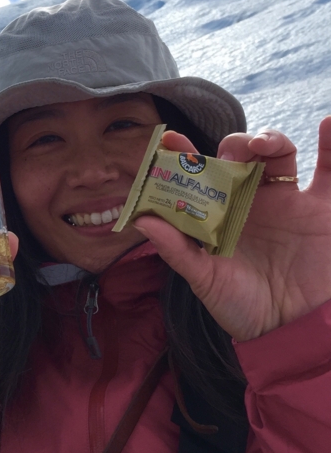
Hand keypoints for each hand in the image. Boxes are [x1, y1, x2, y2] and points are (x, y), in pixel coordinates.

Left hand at [132, 118, 330, 340]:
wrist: (290, 330)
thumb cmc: (240, 307)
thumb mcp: (205, 281)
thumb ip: (176, 250)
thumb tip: (140, 222)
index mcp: (217, 212)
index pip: (197, 175)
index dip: (183, 153)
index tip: (169, 139)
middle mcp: (249, 200)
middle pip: (238, 156)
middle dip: (231, 147)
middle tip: (228, 160)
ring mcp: (286, 200)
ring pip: (277, 154)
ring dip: (269, 139)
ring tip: (262, 145)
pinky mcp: (321, 209)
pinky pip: (330, 171)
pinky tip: (329, 122)